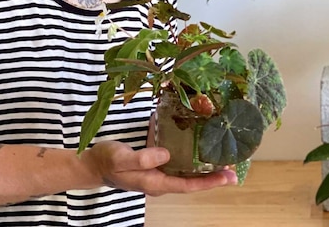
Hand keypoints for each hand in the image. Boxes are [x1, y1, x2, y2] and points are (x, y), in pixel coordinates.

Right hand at [85, 141, 236, 195]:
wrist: (94, 163)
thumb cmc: (107, 161)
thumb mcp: (121, 158)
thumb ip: (142, 158)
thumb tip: (166, 154)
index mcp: (155, 182)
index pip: (188, 185)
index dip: (209, 181)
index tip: (228, 176)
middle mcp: (162, 180)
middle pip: (193, 180)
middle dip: (213, 174)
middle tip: (234, 166)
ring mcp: (160, 172)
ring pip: (188, 171)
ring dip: (206, 165)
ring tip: (224, 155)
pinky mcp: (157, 162)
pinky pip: (179, 161)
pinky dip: (192, 154)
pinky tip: (202, 144)